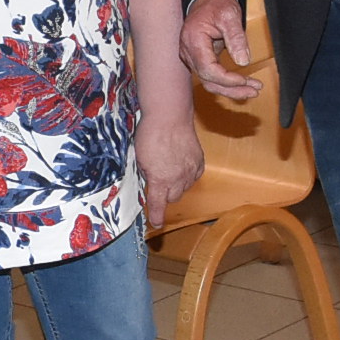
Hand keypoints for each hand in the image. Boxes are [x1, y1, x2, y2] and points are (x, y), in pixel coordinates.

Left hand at [136, 113, 203, 229]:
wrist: (169, 116)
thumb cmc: (149, 135)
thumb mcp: (140, 159)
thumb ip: (146, 175)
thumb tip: (150, 183)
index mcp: (160, 181)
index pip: (158, 205)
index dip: (157, 216)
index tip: (156, 223)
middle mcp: (178, 179)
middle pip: (173, 198)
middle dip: (165, 192)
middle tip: (158, 178)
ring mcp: (191, 171)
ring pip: (184, 187)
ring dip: (177, 183)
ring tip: (169, 165)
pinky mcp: (199, 161)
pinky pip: (193, 176)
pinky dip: (187, 173)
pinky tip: (181, 162)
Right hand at [180, 0, 260, 98]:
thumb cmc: (217, 5)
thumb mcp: (230, 16)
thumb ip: (236, 38)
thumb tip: (243, 62)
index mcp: (194, 40)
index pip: (208, 69)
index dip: (227, 79)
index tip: (245, 80)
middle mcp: (188, 52)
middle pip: (208, 80)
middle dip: (232, 89)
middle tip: (254, 90)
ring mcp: (192, 57)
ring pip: (209, 82)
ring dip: (230, 89)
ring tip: (252, 90)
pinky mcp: (199, 60)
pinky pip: (211, 76)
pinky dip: (226, 83)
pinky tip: (242, 84)